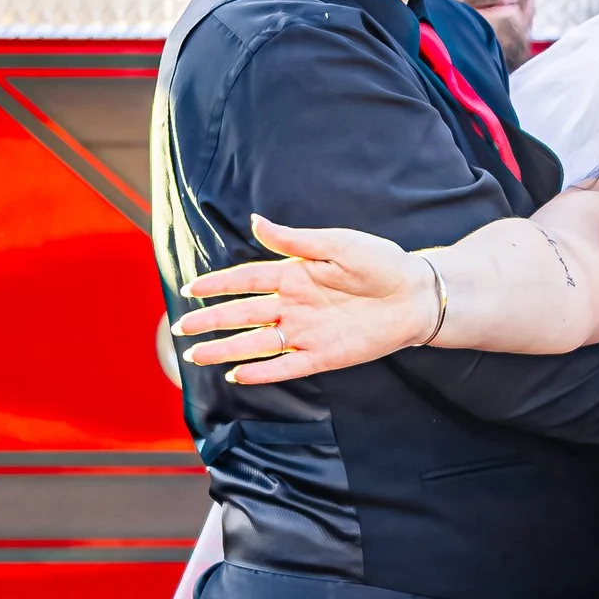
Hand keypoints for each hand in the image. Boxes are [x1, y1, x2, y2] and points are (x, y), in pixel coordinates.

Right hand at [175, 215, 436, 384]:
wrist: (415, 295)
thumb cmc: (381, 263)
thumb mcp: (338, 243)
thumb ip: (295, 241)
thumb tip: (256, 222)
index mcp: (294, 275)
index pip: (246, 280)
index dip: (217, 284)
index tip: (189, 288)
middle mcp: (294, 305)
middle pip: (243, 314)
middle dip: (211, 321)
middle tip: (182, 329)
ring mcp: (306, 332)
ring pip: (256, 343)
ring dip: (227, 349)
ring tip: (196, 356)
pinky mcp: (323, 356)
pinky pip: (287, 366)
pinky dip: (263, 372)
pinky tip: (238, 375)